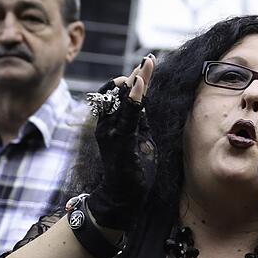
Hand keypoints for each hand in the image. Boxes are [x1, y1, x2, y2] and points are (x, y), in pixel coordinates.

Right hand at [86, 55, 156, 230]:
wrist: (122, 196)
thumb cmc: (133, 168)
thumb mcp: (141, 138)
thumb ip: (140, 120)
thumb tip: (144, 100)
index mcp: (114, 123)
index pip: (123, 95)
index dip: (135, 78)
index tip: (147, 63)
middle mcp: (109, 124)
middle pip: (121, 92)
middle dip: (135, 75)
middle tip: (149, 61)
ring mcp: (112, 131)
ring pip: (123, 99)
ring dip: (137, 80)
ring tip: (147, 65)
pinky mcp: (120, 140)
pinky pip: (128, 115)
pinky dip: (134, 98)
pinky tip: (140, 84)